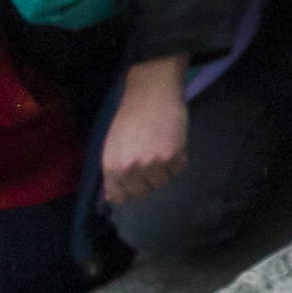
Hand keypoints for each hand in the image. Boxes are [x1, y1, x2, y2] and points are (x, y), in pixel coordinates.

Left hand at [100, 56, 190, 206]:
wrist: (151, 94)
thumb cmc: (130, 118)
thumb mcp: (112, 147)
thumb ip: (113, 173)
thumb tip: (113, 198)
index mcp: (112, 168)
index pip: (121, 197)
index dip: (130, 188)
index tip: (135, 178)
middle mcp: (130, 169)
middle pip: (144, 192)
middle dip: (149, 178)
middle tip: (150, 158)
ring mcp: (152, 164)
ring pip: (163, 182)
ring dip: (165, 169)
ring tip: (161, 148)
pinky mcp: (173, 156)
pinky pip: (179, 169)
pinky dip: (179, 159)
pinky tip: (172, 142)